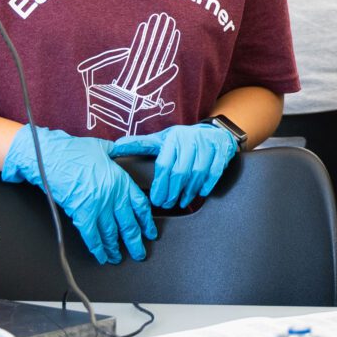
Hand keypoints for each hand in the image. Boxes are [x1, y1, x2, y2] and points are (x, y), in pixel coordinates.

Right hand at [1, 125, 155, 263]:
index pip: (140, 206)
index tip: (150, 232)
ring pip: (111, 234)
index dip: (146, 223)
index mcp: (121, 180)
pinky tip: (102, 257)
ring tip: (119, 258)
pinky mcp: (82, 215)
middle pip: (129, 225)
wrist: (50, 157)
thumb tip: (126, 151)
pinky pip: (92, 237)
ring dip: (116, 249)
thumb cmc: (74, 150)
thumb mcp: (103, 147)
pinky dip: (98, 249)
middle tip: (139, 254)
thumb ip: (119, 152)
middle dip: (135, 243)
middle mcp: (113, 196)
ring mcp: (98, 207)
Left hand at [110, 120, 240, 208]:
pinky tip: (200, 193)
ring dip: (189, 191)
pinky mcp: (221, 152)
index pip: (164, 166)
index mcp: (173, 138)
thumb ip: (139, 144)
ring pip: (197, 174)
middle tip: (167, 204)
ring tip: (182, 202)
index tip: (156, 200)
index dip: (160, 186)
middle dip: (173, 192)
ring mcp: (207, 146)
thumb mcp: (161, 139)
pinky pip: (214, 172)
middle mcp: (190, 141)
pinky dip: (207, 185)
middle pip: (180, 172)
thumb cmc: (183, 140)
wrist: (214, 132)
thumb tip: (114, 147)